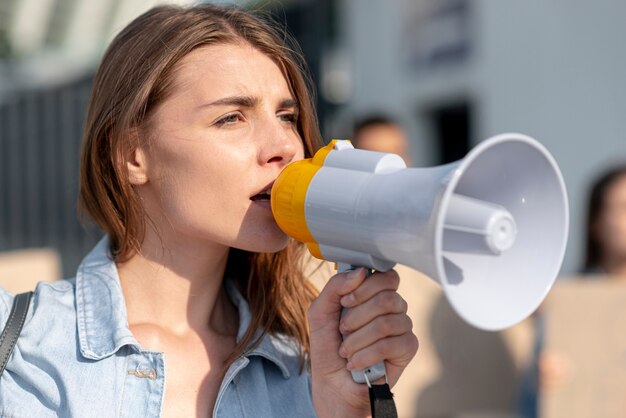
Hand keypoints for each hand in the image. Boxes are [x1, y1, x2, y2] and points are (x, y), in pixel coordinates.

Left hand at [308, 268, 418, 417]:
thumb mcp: (320, 311)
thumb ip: (335, 286)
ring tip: (346, 351)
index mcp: (374, 294)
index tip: (345, 302)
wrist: (333, 383)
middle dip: (357, 316)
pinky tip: (356, 363)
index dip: (365, 287)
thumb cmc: (328, 346)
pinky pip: (391, 344)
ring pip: (387, 322)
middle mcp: (393, 307)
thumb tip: (361, 273)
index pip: (386, 276)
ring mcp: (403, 326)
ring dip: (358, 339)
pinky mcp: (408, 348)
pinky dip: (366, 355)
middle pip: (387, 298)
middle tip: (342, 330)